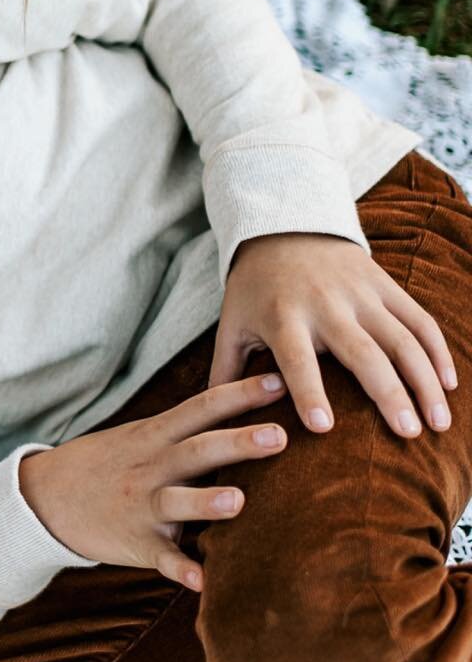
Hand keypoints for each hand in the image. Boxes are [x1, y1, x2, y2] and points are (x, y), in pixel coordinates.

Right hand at [19, 372, 287, 589]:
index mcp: (156, 435)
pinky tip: (202, 581)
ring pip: (178, 500)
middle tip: (279, 435)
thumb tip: (242, 415)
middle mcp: (152, 466)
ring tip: (238, 501)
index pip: (202, 407)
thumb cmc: (107, 464)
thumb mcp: (140, 437)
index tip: (277, 381)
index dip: (239, 394)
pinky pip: (161, 558)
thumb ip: (184, 430)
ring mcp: (142, 504)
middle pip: (198, 449)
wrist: (47, 495)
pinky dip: (181, 569)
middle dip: (238, 442)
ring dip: (206, 501)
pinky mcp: (136, 541)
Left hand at [210, 233, 456, 439]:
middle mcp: (324, 305)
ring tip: (439, 424)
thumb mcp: (231, 321)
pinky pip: (419, 319)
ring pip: (402, 339)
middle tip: (409, 434)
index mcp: (282, 317)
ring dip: (425, 381)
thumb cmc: (254, 287)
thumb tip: (213, 421)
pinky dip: (439, 351)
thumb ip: (225, 370)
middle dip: (387, 393)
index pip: (295, 358)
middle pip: (362, 352)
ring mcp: (360, 294)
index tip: (323, 427)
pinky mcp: (384, 285)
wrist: (282, 227)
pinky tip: (450, 385)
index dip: (308, 390)